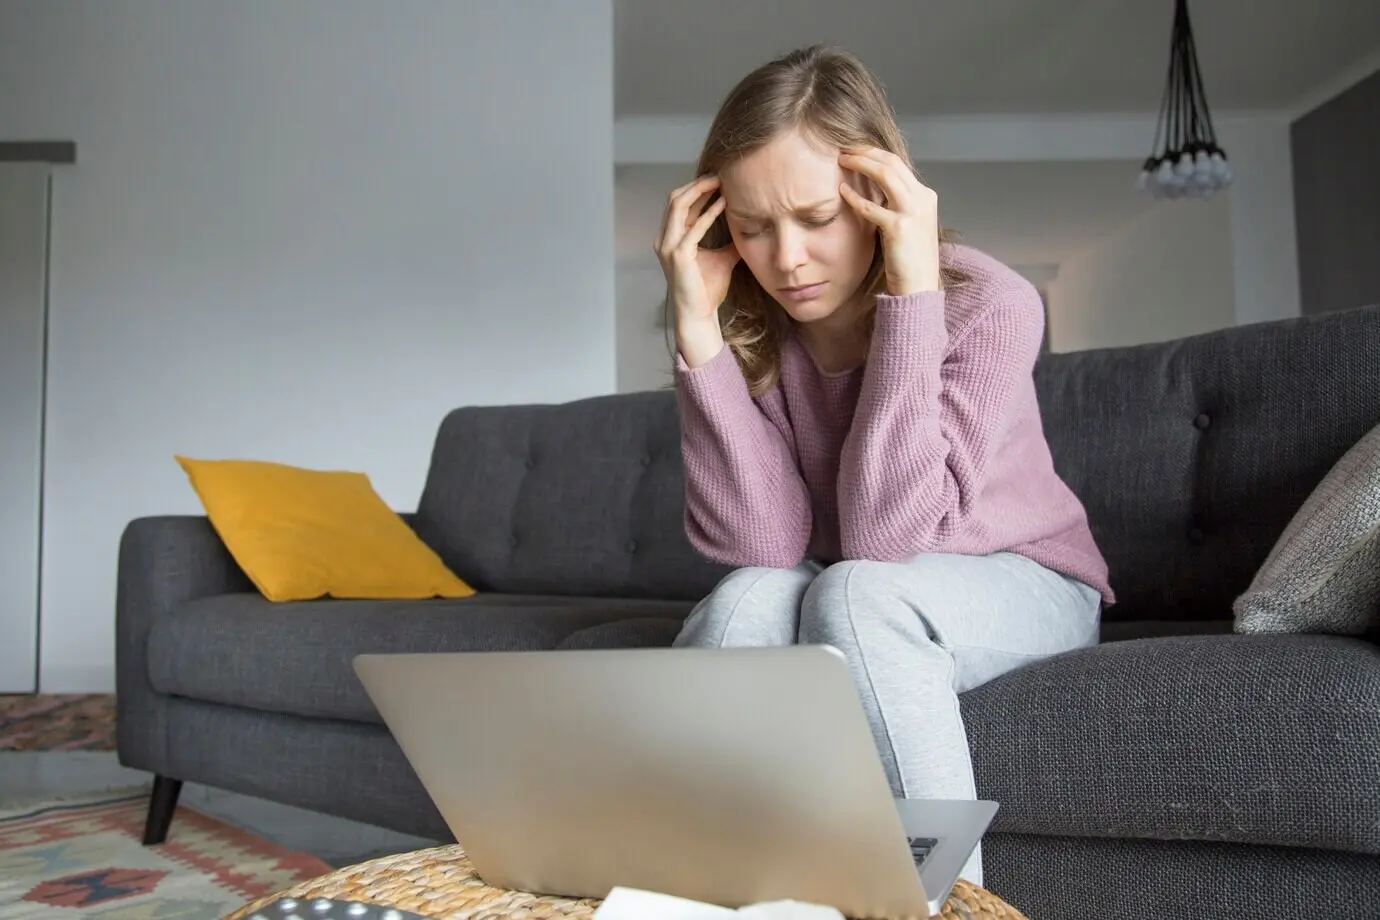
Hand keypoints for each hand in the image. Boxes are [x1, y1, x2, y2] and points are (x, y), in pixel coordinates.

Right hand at [655, 175, 740, 327]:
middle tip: (719, 174)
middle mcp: (665, 239)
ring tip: (720, 182)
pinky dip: (709, 213)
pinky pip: (694, 228)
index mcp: (670, 238)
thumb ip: (729, 242)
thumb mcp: (722, 258)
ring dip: (699, 191)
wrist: (699, 315)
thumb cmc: (706, 290)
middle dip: (697, 183)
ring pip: (678, 206)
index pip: (679, 204)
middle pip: (675, 198)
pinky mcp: (678, 256)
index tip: (718, 179)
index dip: (696, 188)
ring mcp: (669, 247)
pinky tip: (724, 204)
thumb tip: (749, 229)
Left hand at [838, 148, 940, 294]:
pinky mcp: (899, 227)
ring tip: (841, 161)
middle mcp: (922, 198)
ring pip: (885, 174)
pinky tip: (842, 192)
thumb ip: (896, 206)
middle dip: (865, 151)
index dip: (874, 153)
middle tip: (843, 149)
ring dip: (861, 164)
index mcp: (925, 197)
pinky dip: (855, 197)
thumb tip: (872, 192)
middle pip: (891, 162)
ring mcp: (913, 211)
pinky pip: (872, 206)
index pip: (898, 164)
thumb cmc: (909, 261)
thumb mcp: (907, 226)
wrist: (919, 287)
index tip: (855, 150)